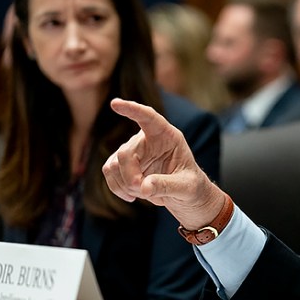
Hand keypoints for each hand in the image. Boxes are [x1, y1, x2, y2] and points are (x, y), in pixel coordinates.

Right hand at [102, 98, 224, 228]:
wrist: (183, 194)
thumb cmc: (191, 186)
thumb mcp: (187, 188)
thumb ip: (167, 185)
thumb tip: (142, 187)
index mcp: (168, 136)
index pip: (149, 118)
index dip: (133, 110)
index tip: (115, 103)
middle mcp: (147, 139)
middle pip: (125, 153)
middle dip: (130, 177)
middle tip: (142, 191)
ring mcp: (133, 150)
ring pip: (113, 164)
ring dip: (125, 184)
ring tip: (144, 194)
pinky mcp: (121, 163)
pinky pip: (109, 173)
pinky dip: (117, 188)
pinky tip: (132, 197)